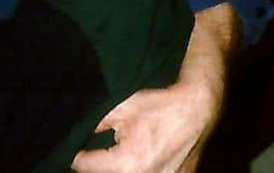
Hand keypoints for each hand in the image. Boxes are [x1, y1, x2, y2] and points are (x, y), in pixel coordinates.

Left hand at [71, 3, 239, 172]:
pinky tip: (133, 155)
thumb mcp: (120, 109)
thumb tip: (75, 132)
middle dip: (96, 164)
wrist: (198, 108)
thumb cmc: (161, 106)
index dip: (76, 154)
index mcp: (128, 164)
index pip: (85, 167)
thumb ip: (94, 124)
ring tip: (114, 150)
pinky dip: (136, 168)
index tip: (75, 147)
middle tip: (91, 149)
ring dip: (115, 167)